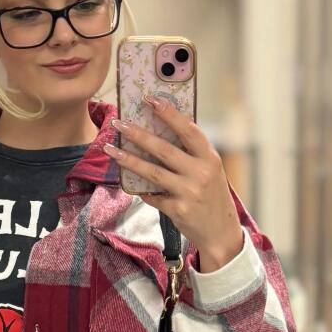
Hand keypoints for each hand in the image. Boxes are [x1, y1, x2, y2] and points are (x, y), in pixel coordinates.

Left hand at [111, 95, 242, 269]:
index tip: (150, 100)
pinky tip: (130, 184)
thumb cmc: (212, 197)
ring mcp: (189, 192)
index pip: (188, 130)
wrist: (221, 232)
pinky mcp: (178, 210)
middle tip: (118, 123)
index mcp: (210, 158)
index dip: (169, 114)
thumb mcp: (211, 171)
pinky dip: (140, 190)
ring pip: (152, 172)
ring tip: (110, 149)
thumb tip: (161, 131)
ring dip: (128, 160)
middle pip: (164, 149)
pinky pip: (152, 196)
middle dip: (138, 134)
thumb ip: (192, 154)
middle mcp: (200, 173)